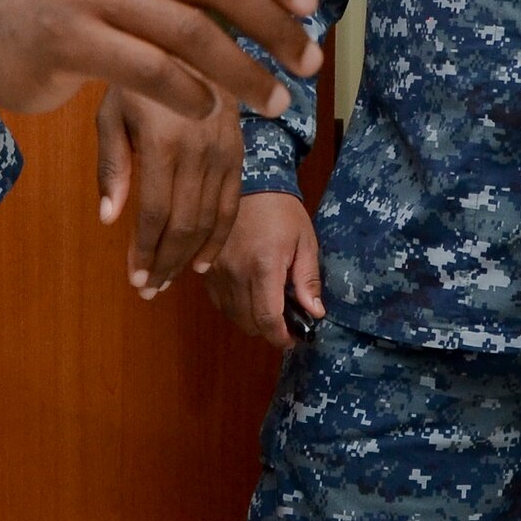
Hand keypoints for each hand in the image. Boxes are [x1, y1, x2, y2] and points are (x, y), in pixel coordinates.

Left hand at [96, 84, 243, 296]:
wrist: (191, 38)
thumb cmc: (140, 75)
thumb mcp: (112, 110)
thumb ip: (111, 163)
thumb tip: (108, 219)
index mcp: (163, 139)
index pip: (156, 213)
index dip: (145, 251)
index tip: (134, 278)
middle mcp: (199, 148)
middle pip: (185, 224)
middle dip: (166, 263)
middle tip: (148, 289)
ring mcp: (224, 150)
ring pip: (210, 220)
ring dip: (189, 257)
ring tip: (169, 280)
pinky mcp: (239, 149)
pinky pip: (232, 203)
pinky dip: (219, 237)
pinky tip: (202, 259)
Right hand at [206, 192, 323, 348]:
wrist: (250, 182)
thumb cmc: (282, 212)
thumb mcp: (305, 241)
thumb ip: (308, 279)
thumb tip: (315, 314)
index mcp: (264, 266)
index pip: (268, 319)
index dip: (281, 337)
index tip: (293, 339)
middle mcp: (236, 273)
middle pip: (249, 323)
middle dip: (269, 329)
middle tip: (285, 319)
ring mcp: (217, 271)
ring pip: (233, 316)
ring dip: (251, 319)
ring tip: (267, 304)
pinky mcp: (205, 268)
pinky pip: (219, 302)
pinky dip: (235, 306)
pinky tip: (249, 293)